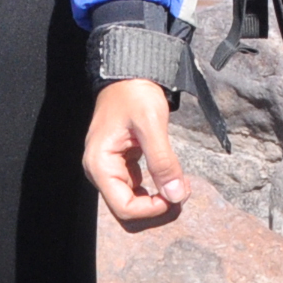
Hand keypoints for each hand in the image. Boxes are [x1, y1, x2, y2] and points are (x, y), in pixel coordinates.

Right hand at [85, 77, 186, 228]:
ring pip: (132, 202)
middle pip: (127, 210)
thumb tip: (176, 196)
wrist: (128, 72)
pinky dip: (155, 189)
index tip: (176, 195)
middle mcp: (101, 171)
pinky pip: (136, 189)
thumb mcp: (151, 124)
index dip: (152, 210)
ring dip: (157, 201)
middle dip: (156, 209)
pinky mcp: (122, 164)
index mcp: (100, 165)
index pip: (124, 208)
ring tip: (180, 185)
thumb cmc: (134, 93)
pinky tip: (171, 177)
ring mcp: (110, 169)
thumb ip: (163, 161)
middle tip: (182, 192)